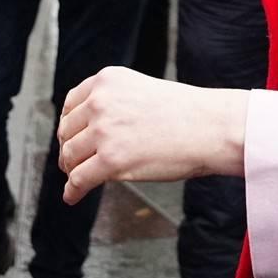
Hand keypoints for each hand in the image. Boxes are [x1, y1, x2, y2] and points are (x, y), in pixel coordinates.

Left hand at [56, 66, 246, 204]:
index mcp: (107, 81)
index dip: (68, 125)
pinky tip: (72, 197)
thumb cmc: (186, 113)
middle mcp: (100, 102)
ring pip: (70, 156)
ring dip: (71, 170)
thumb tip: (91, 130)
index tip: (69, 138)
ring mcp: (104, 131)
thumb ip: (114, 102)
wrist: (210, 128)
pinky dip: (72, 191)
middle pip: (67, 132)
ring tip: (76, 179)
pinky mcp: (110, 160)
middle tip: (72, 163)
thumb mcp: (141, 90)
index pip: (71, 104)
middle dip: (69, 149)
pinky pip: (79, 179)